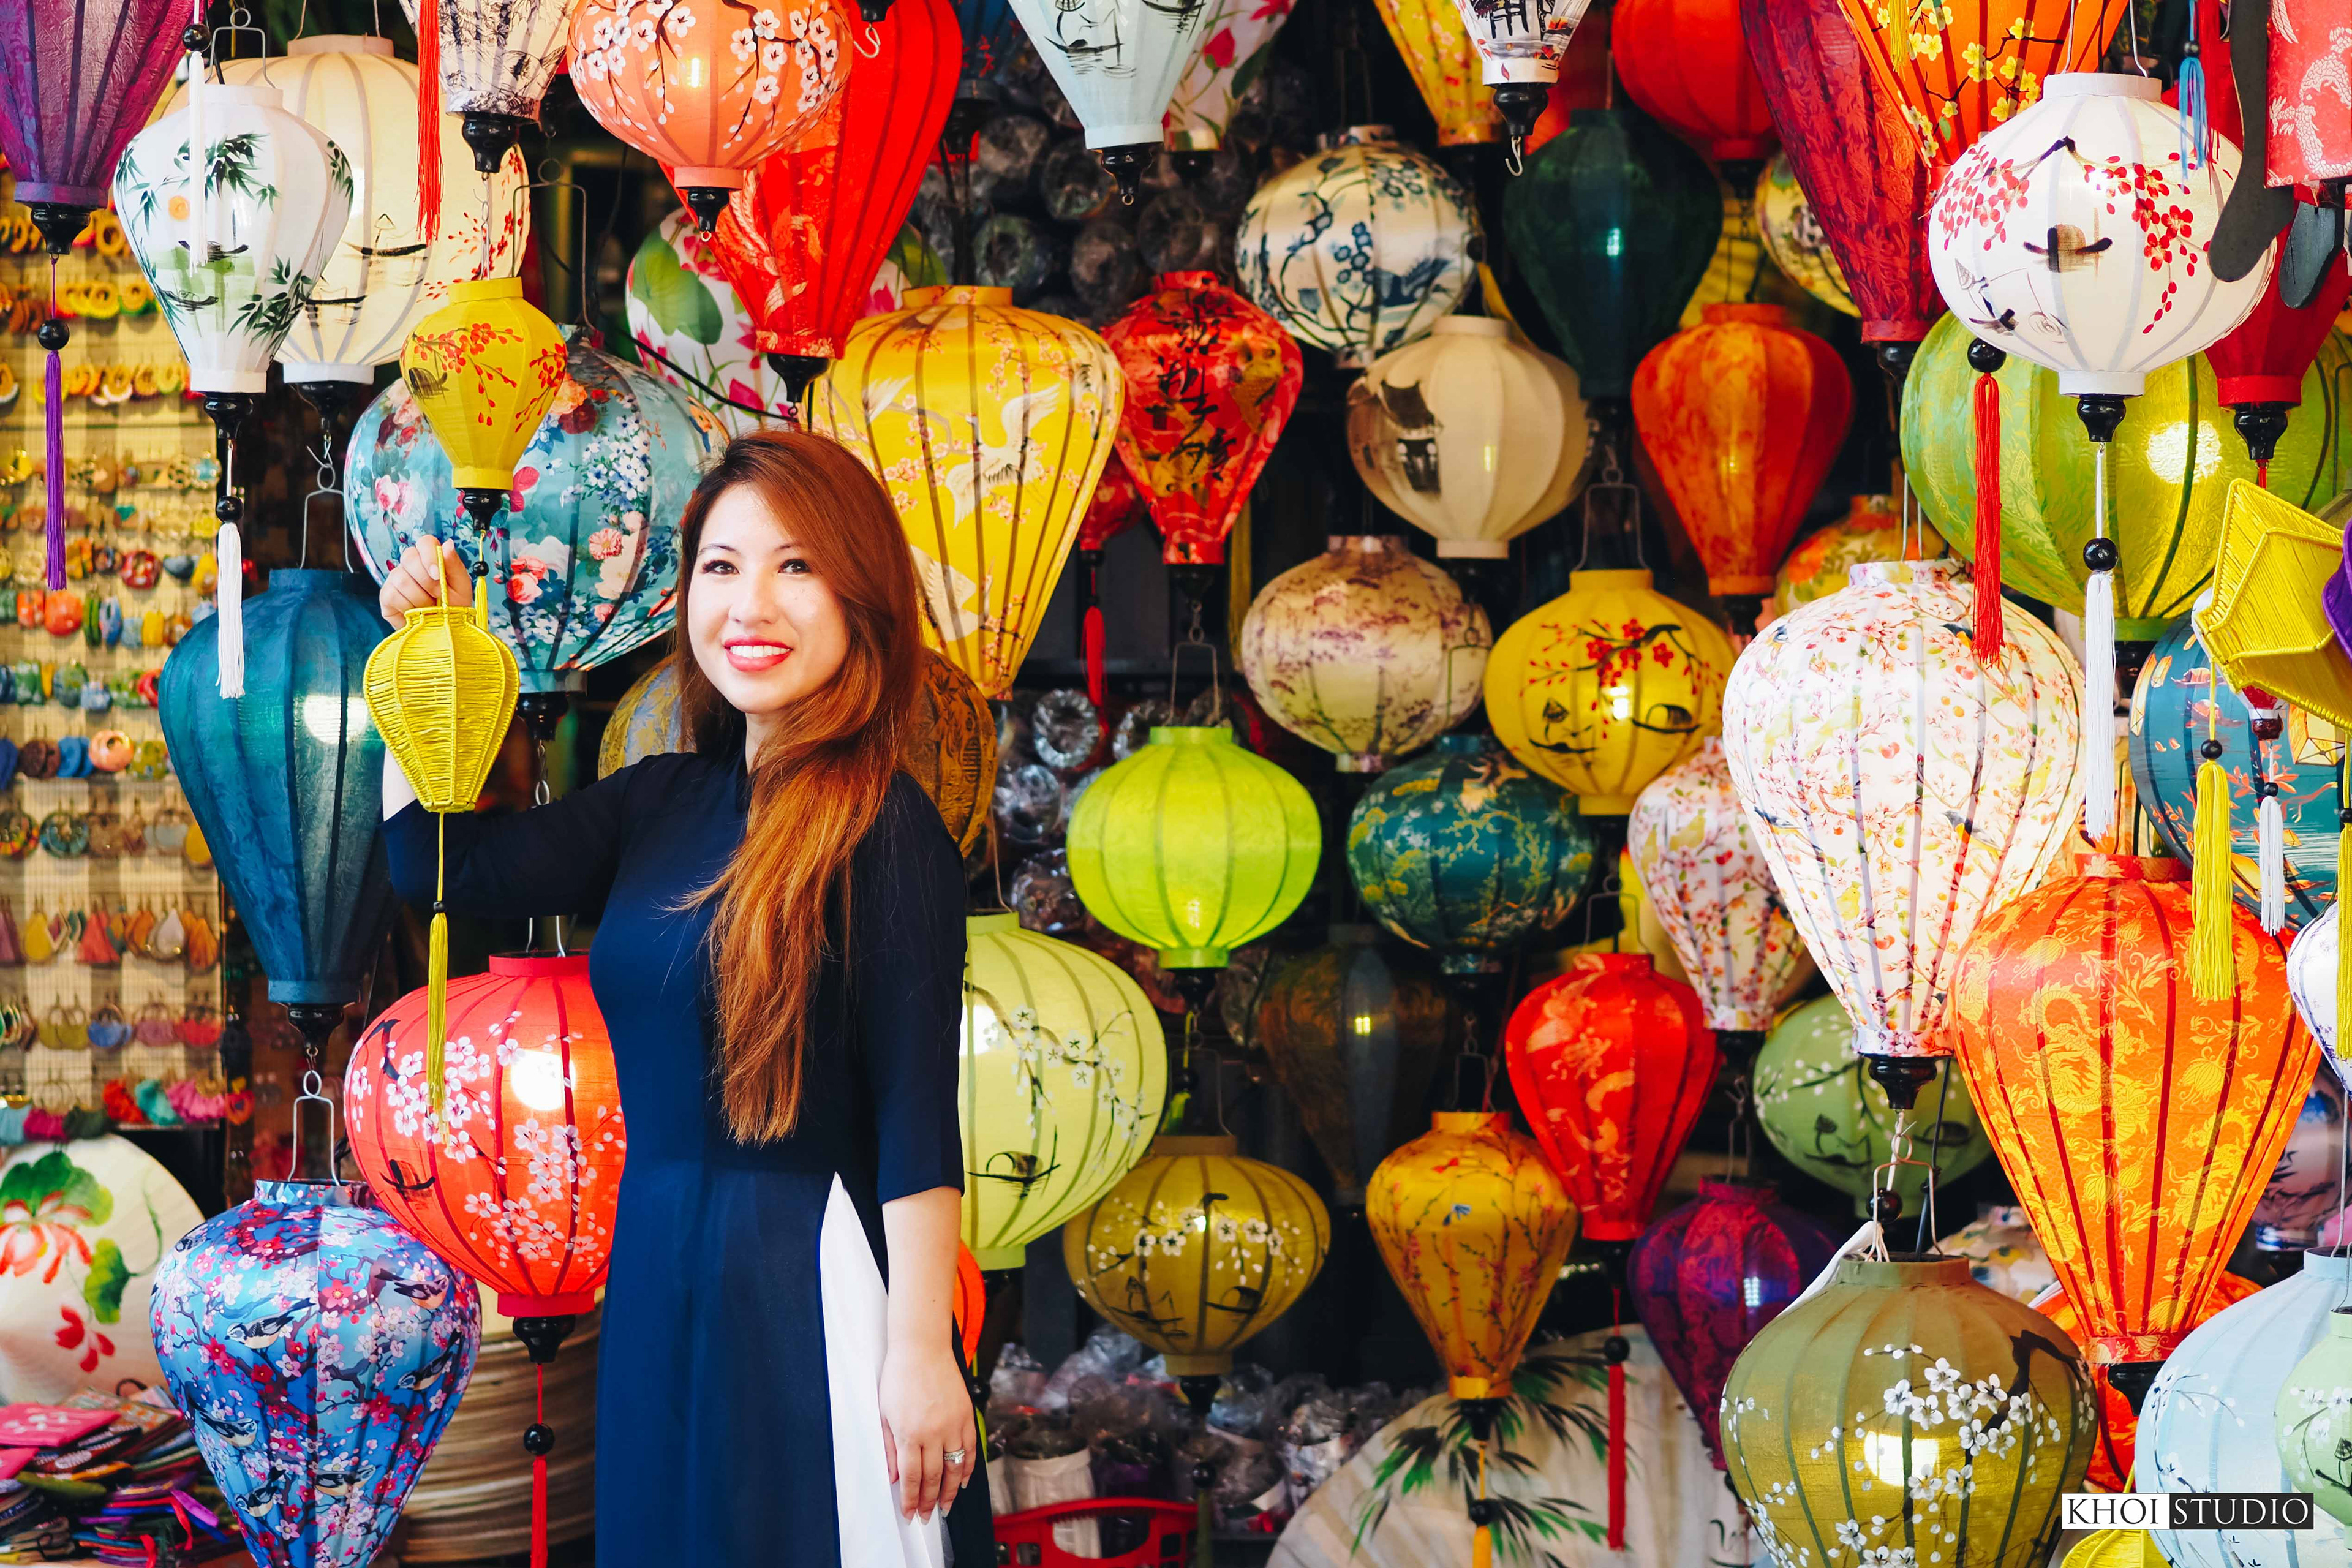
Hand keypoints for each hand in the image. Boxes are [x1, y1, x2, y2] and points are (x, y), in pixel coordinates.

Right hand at [378, 539, 471, 626]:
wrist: (444, 631)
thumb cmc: (454, 606)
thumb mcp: (461, 586)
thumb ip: (454, 564)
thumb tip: (448, 544)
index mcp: (430, 558)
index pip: (425, 542)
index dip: (430, 556)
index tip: (438, 575)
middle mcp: (410, 564)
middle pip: (409, 557)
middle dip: (427, 581)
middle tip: (438, 597)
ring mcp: (395, 579)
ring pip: (401, 578)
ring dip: (420, 598)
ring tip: (429, 609)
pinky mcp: (386, 596)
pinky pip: (393, 595)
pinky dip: (408, 607)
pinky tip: (415, 613)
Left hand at [877, 1341, 976, 1523]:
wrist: (922, 1348)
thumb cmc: (899, 1377)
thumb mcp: (884, 1414)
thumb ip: (889, 1449)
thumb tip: (893, 1478)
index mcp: (910, 1434)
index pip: (911, 1478)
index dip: (911, 1500)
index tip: (910, 1514)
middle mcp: (934, 1433)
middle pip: (935, 1478)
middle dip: (931, 1502)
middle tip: (928, 1516)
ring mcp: (954, 1424)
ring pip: (956, 1468)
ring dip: (952, 1492)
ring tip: (946, 1507)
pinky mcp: (967, 1415)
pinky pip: (970, 1449)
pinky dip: (968, 1468)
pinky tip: (964, 1480)